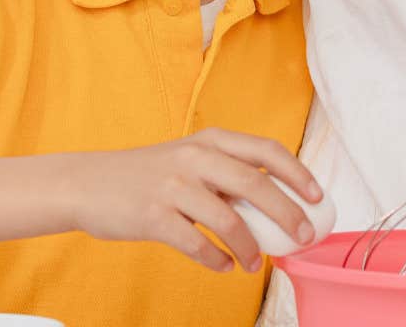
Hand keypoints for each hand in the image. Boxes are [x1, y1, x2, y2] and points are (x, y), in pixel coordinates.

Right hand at [58, 128, 321, 272]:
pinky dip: (215, 259)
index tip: (318, 197)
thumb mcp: (188, 159)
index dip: (298, 174)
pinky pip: (196, 244)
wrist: (87, 184)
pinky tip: (223, 266)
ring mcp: (173, 186)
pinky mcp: (153, 216)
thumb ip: (226, 174)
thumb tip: (275, 203)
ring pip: (228, 220)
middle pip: (256, 185)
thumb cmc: (147, 175)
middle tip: (303, 237)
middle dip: (287, 215)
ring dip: (250, 247)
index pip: (266, 151)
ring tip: (255, 263)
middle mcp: (194, 156)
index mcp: (210, 139)